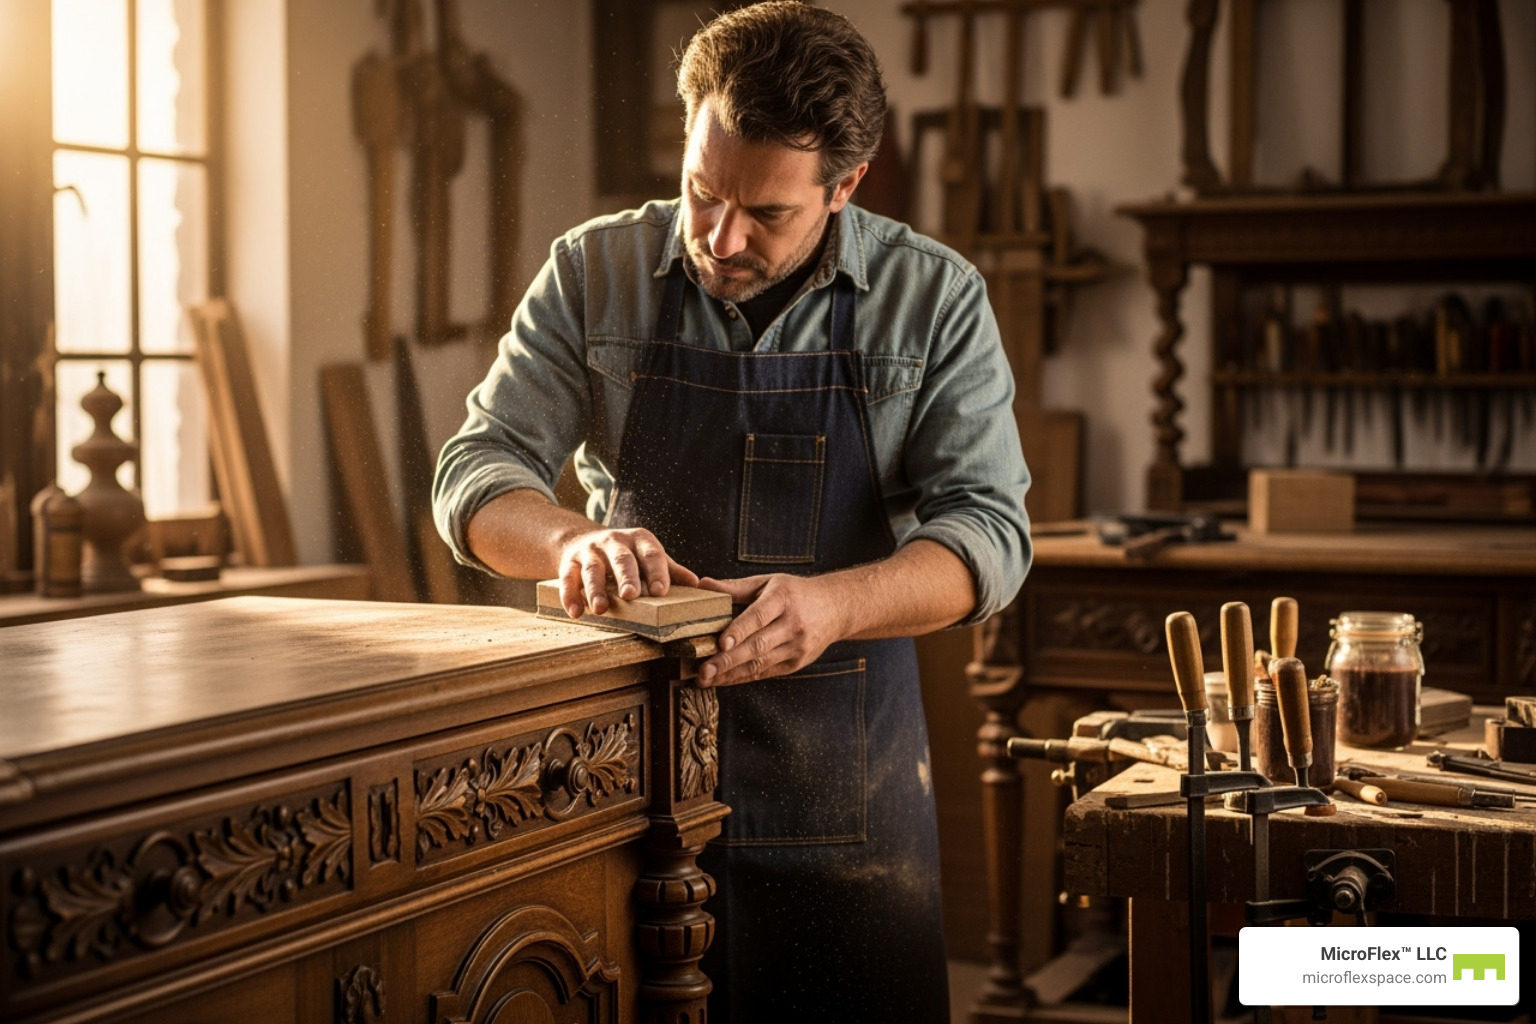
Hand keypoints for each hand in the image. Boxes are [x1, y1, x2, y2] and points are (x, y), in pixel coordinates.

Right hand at [558, 527, 698, 617]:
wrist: (582, 540)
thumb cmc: (625, 555)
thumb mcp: (647, 556)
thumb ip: (669, 569)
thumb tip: (696, 583)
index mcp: (639, 540)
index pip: (651, 554)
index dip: (657, 571)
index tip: (661, 591)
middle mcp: (614, 541)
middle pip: (621, 559)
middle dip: (627, 576)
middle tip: (631, 595)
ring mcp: (590, 551)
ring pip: (593, 569)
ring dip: (596, 589)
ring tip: (601, 609)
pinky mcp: (570, 563)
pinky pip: (568, 578)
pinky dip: (570, 595)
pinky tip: (576, 612)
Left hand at [695, 574, 849, 686]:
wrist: (836, 608)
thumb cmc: (795, 593)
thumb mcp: (768, 583)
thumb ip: (734, 587)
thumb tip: (702, 584)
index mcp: (784, 599)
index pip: (759, 616)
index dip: (739, 630)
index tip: (720, 643)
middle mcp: (793, 625)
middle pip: (758, 645)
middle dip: (728, 660)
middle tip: (702, 671)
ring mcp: (797, 647)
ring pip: (760, 663)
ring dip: (731, 673)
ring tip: (705, 679)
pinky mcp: (797, 663)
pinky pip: (766, 672)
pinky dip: (742, 677)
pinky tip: (722, 680)